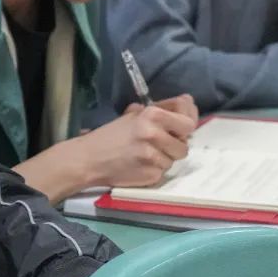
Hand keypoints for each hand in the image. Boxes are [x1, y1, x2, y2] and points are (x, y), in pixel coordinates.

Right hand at [14, 96, 196, 199]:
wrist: (89, 159)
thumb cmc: (112, 135)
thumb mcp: (134, 115)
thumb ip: (161, 109)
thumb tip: (187, 102)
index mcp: (152, 114)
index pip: (188, 120)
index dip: (187, 124)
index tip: (182, 128)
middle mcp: (155, 133)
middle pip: (185, 143)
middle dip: (177, 143)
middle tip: (162, 143)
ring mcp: (153, 156)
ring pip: (175, 159)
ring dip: (165, 157)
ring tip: (147, 154)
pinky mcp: (151, 174)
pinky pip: (164, 172)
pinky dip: (155, 170)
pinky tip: (140, 165)